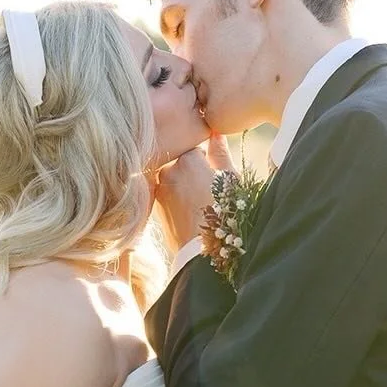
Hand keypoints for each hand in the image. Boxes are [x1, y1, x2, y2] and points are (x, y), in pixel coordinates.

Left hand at [153, 135, 233, 256]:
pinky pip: (166, 195)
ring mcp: (159, 189)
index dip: (206, 160)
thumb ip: (221, 154)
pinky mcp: (155, 207)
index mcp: (188, 160)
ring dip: (182, 185)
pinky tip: (189, 212)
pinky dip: (175, 199)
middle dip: (191, 171)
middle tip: (206, 190)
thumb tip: (215, 134)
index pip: (195, 149)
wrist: (204, 253)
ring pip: (172, 179)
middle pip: (180, 162)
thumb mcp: (231, 181)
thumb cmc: (225, 215)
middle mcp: (168, 171)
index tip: (214, 173)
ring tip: (198, 203)